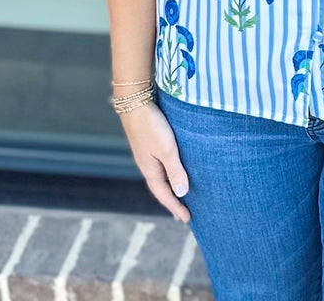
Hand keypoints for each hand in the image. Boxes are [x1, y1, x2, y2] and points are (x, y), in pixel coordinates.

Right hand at [120, 102, 190, 222]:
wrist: (135, 103)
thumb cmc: (152, 126)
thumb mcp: (167, 149)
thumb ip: (175, 170)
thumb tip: (182, 193)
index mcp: (150, 171)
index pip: (165, 195)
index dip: (176, 207)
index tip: (187, 219)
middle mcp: (147, 165)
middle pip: (161, 188)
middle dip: (172, 201)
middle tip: (183, 213)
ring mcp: (147, 155)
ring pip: (161, 176)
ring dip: (171, 186)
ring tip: (181, 194)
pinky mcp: (149, 144)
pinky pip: (161, 165)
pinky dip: (169, 173)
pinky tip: (174, 169)